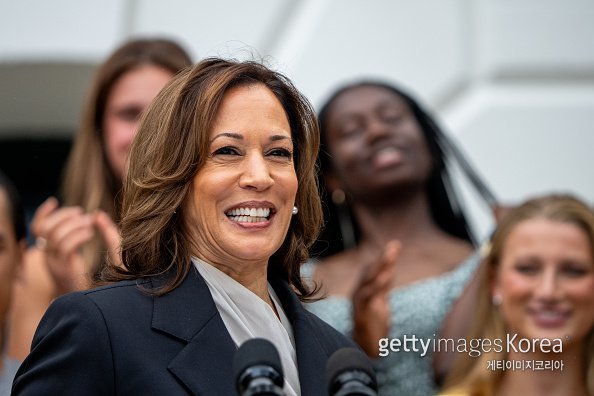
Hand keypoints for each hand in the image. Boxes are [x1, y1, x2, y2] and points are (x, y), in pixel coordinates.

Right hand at [32, 198, 121, 294]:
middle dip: (63, 217)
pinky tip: (90, 233)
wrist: (102, 304)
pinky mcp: (65, 271)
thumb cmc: (103, 278)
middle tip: (83, 214)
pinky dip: (78, 236)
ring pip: (55, 236)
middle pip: (45, 228)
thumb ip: (103, 232)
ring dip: (73, 225)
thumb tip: (99, 214)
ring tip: (89, 223)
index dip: (42, 214)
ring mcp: (56, 265)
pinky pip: (66, 248)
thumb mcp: (104, 252)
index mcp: (54, 253)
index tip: (54, 202)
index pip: (38, 228)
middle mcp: (50, 258)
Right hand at [352, 240, 400, 357]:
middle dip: (383, 258)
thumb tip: (389, 269)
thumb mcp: (380, 302)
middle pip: (371, 271)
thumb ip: (383, 286)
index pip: (374, 269)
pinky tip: (385, 277)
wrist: (365, 348)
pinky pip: (366, 296)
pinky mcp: (359, 313)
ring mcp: (358, 302)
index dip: (384, 257)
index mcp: (365, 289)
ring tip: (390, 256)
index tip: (395, 245)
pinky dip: (375, 286)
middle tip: (395, 245)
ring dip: (380, 268)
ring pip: (368, 280)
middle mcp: (359, 292)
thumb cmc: (372, 325)